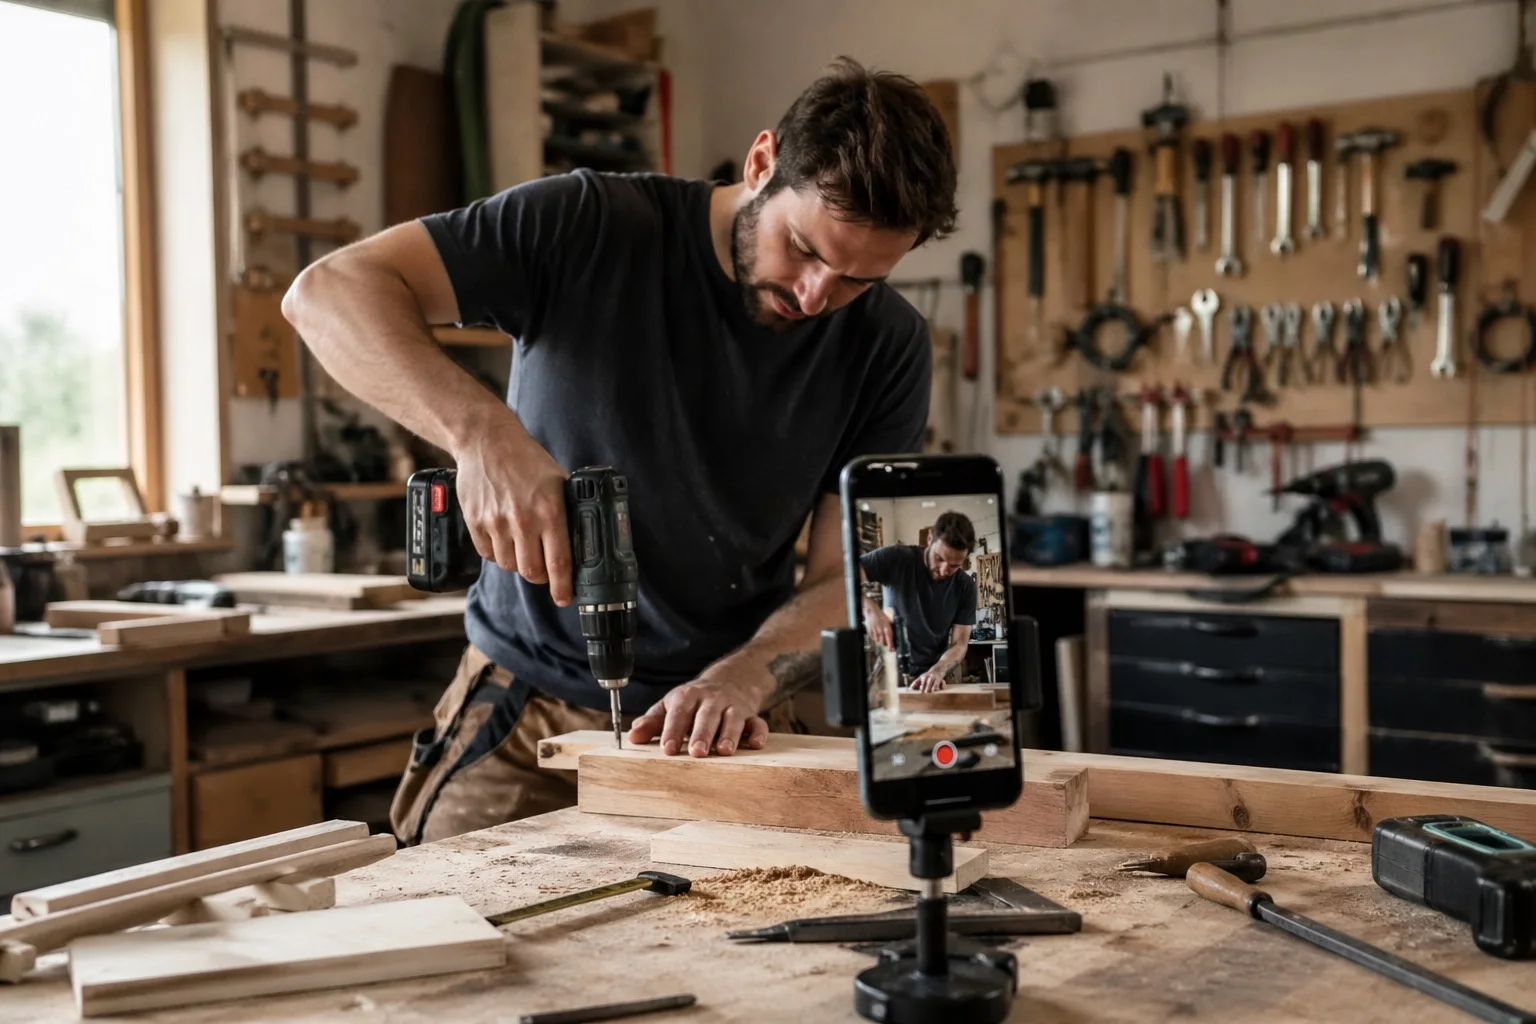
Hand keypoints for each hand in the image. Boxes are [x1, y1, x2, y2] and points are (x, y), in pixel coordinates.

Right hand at [453, 429, 573, 605]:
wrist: (486, 441)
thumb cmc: (527, 460)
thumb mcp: (558, 481)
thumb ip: (566, 511)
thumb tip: (581, 539)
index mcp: (549, 511)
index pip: (559, 561)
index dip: (563, 586)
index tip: (565, 598)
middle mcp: (522, 520)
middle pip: (532, 571)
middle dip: (541, 576)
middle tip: (544, 569)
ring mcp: (496, 523)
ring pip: (510, 566)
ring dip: (519, 563)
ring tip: (524, 548)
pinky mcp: (475, 522)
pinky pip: (489, 555)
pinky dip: (498, 553)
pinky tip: (505, 539)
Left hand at [628, 677, 768, 756]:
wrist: (730, 679)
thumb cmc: (694, 701)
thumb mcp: (671, 705)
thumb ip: (653, 722)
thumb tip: (632, 737)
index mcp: (688, 697)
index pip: (679, 713)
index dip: (672, 730)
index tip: (667, 749)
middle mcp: (711, 700)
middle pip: (707, 715)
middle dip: (702, 733)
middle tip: (697, 752)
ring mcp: (733, 706)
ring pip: (733, 718)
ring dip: (730, 734)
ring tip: (725, 751)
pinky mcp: (751, 715)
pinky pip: (758, 722)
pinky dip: (759, 732)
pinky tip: (756, 745)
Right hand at [863, 601, 892, 647]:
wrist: (871, 611)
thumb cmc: (880, 615)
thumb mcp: (888, 621)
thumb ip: (890, 629)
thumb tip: (892, 636)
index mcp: (887, 627)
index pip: (889, 639)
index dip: (891, 645)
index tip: (892, 649)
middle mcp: (881, 631)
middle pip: (883, 642)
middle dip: (886, 643)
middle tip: (887, 643)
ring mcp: (875, 632)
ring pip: (878, 641)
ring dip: (880, 640)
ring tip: (881, 636)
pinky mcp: (869, 632)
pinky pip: (873, 638)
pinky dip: (875, 638)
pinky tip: (876, 634)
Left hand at [910, 668, 947, 692]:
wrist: (937, 669)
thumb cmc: (927, 676)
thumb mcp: (921, 678)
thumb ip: (915, 683)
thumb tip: (910, 688)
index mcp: (925, 677)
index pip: (923, 682)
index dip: (922, 688)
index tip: (921, 693)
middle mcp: (931, 677)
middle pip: (929, 683)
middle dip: (928, 688)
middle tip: (926, 693)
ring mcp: (937, 678)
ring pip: (936, 683)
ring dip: (935, 687)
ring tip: (933, 691)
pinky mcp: (942, 680)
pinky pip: (943, 683)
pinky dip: (942, 685)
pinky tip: (941, 688)